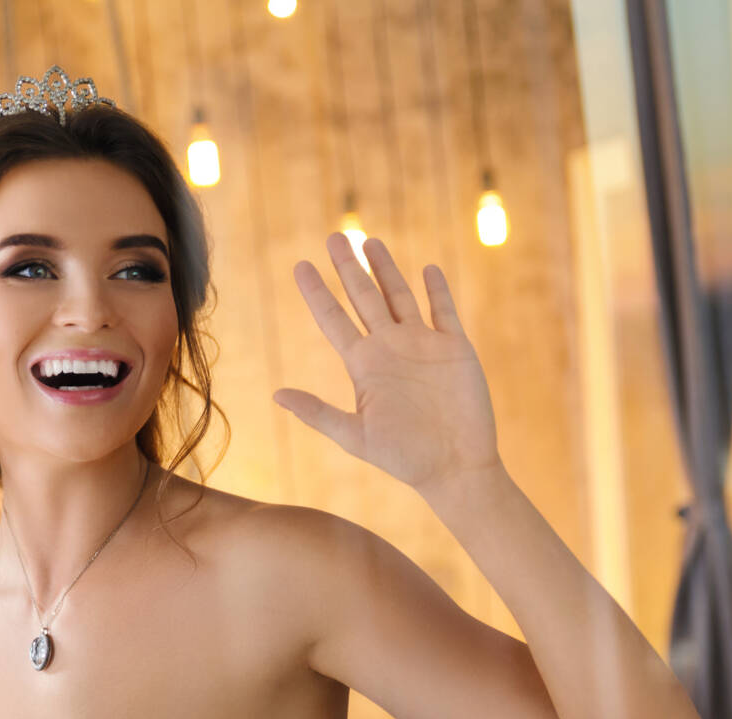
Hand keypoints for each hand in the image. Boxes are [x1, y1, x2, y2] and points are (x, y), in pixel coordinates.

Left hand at [278, 233, 501, 490]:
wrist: (455, 468)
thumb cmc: (404, 458)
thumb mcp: (354, 436)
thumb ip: (317, 412)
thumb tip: (276, 394)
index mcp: (363, 365)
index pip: (334, 319)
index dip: (317, 293)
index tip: (300, 265)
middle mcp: (390, 349)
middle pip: (364, 298)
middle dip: (350, 268)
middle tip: (335, 237)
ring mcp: (422, 345)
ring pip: (401, 296)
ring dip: (387, 269)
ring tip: (371, 242)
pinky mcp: (454, 348)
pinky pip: (444, 310)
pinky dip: (436, 290)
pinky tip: (427, 268)